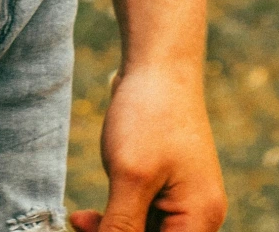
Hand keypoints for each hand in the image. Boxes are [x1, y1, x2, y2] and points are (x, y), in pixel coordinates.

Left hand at [68, 62, 225, 231]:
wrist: (157, 63)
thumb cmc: (150, 114)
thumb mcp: (130, 177)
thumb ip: (120, 228)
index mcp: (200, 219)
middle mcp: (197, 216)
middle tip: (80, 226)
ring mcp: (181, 202)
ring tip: (78, 221)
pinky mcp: (164, 189)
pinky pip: (139, 219)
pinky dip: (114, 219)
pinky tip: (83, 217)